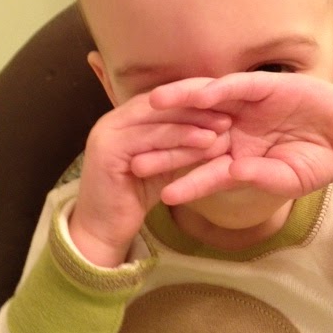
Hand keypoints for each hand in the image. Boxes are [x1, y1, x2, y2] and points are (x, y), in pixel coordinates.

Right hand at [69, 92, 229, 265]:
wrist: (102, 232)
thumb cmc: (134, 199)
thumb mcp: (160, 164)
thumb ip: (177, 144)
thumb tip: (212, 130)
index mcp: (122, 120)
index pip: (161, 100)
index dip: (192, 100)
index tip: (225, 104)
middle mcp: (111, 121)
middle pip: (159, 104)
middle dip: (195, 107)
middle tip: (229, 113)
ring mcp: (106, 134)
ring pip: (157, 120)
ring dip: (193, 122)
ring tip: (224, 126)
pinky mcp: (107, 151)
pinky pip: (151, 139)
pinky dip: (181, 139)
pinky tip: (206, 142)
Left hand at [148, 72, 332, 204]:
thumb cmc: (318, 161)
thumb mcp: (289, 178)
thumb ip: (260, 177)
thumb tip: (233, 174)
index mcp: (237, 155)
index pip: (205, 168)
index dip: (186, 180)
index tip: (162, 195)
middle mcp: (234, 129)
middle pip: (193, 135)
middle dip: (166, 146)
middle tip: (135, 157)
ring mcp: (245, 106)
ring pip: (205, 103)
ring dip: (180, 104)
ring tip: (150, 108)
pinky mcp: (261, 85)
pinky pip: (235, 86)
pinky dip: (217, 89)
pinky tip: (197, 95)